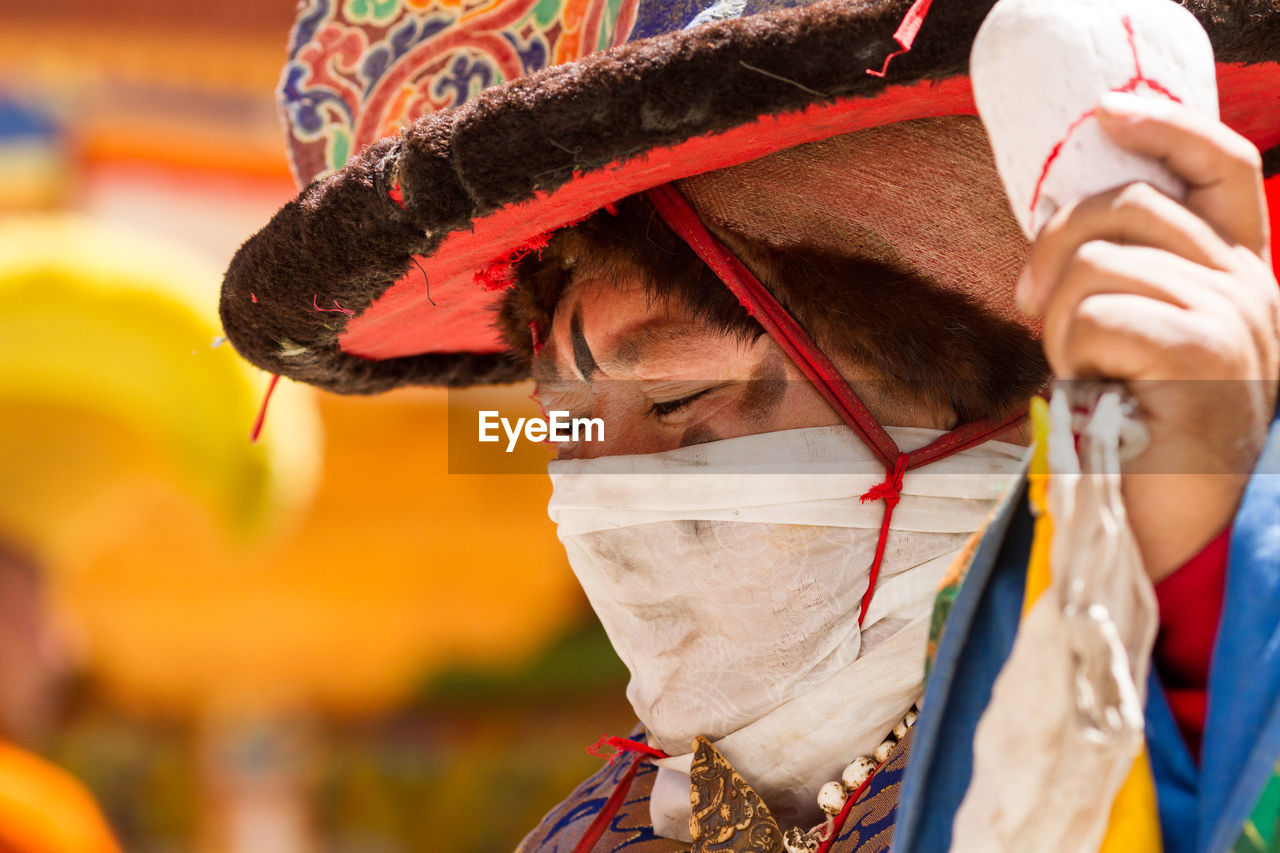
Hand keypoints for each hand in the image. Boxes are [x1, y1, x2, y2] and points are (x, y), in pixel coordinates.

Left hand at [1016, 92, 1279, 580]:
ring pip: (1101, 262)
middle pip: (1129, 205)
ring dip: (1059, 319)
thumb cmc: (1132, 435)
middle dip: (1056, 252)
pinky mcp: (1207, 358)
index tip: (1105, 115)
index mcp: (1237, 276)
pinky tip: (1090, 388)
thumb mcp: (1131, 339)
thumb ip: (1123, 276)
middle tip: (1039, 313)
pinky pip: (1101, 314)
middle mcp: (1251, 289)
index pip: (1223, 168)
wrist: (1159, 529)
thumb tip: (1058, 228)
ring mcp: (1237, 321)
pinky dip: (1072, 351)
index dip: (1166, 128)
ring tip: (1077, 369)